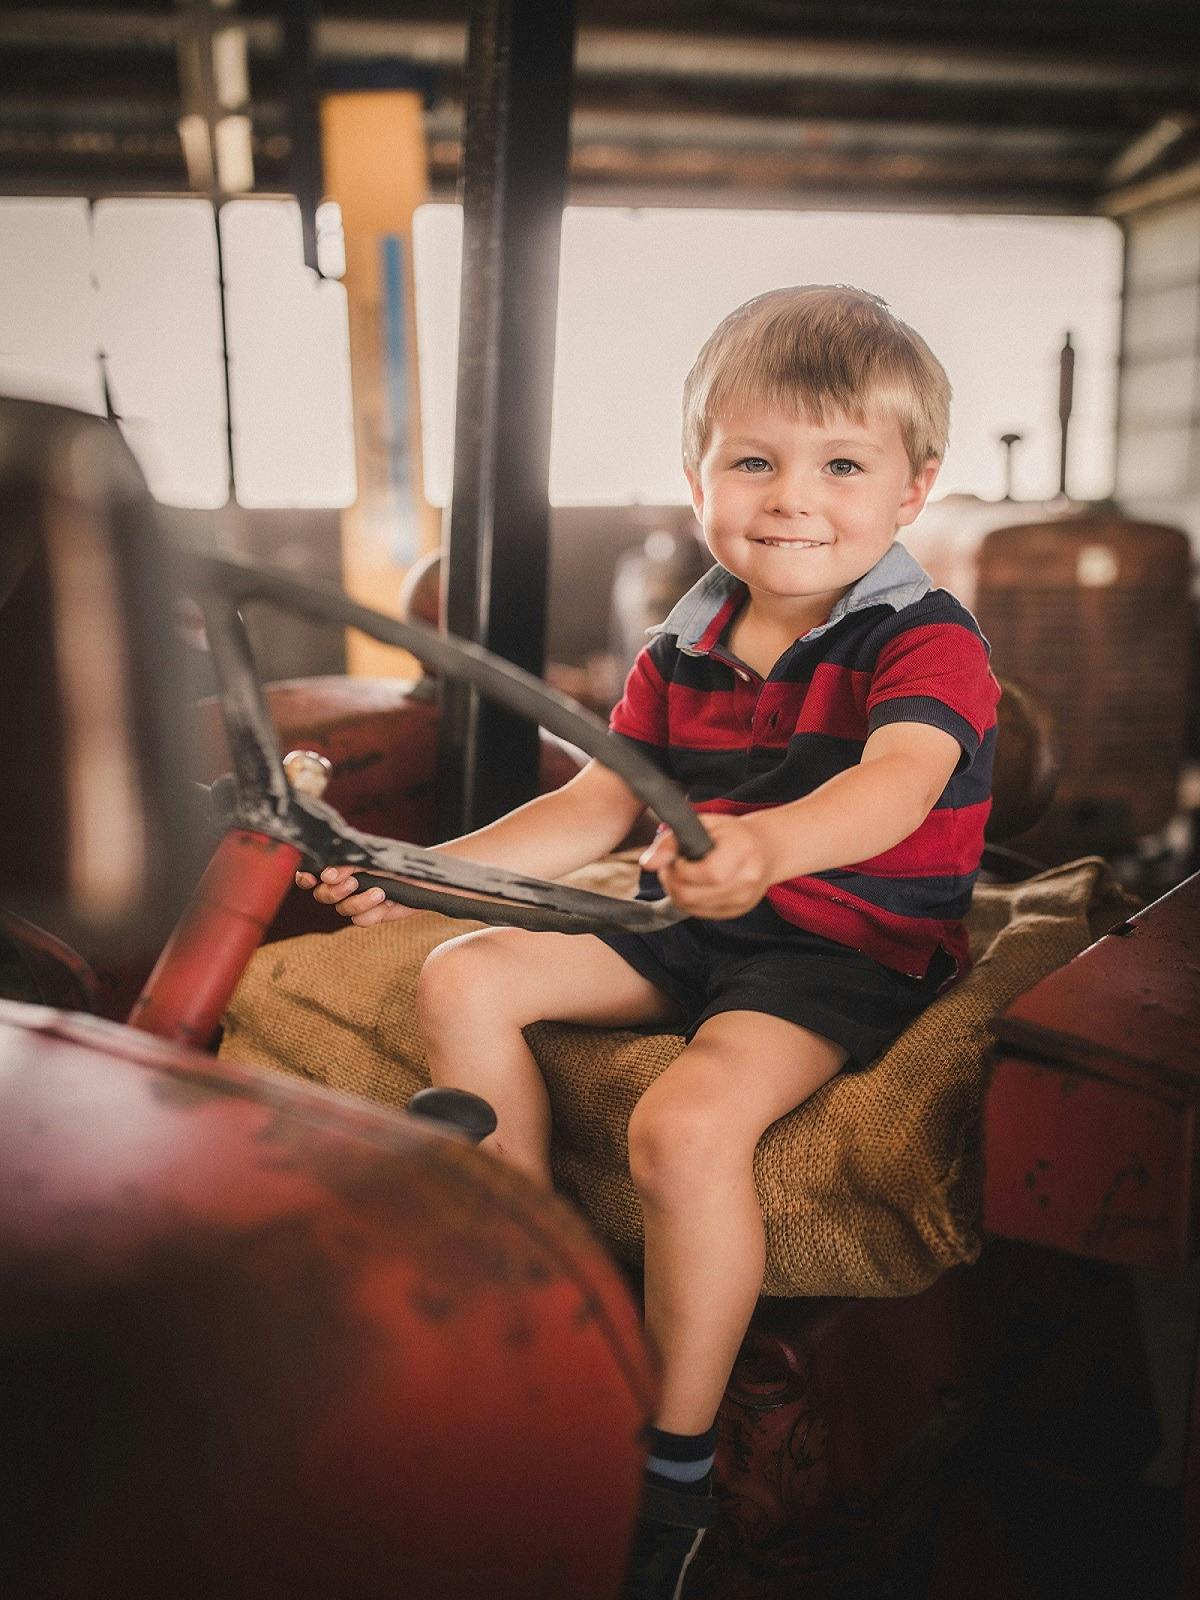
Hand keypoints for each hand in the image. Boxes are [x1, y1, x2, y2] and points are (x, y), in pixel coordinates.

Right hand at [294, 865, 415, 926]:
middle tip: (354, 883)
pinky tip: (389, 902)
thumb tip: (327, 875)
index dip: (306, 878)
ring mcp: (358, 900)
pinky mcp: (372, 914)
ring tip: (381, 892)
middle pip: (322, 895)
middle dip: (335, 892)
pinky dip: (374, 912)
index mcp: (341, 866)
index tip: (311, 878)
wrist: (427, 877)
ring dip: (359, 902)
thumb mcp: (373, 860)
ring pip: (342, 910)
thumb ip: (349, 866)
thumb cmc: (398, 862)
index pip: (313, 873)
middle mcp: (345, 884)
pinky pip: (361, 920)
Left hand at [639, 812, 777, 918]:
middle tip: (671, 868)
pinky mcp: (736, 912)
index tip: (678, 859)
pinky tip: (691, 885)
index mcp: (744, 851)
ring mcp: (744, 900)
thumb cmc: (732, 834)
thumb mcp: (703, 824)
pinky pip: (699, 914)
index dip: (683, 870)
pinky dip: (688, 901)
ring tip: (680, 874)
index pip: (709, 872)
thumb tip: (647, 863)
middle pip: (694, 895)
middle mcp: (748, 880)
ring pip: (692, 908)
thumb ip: (672, 840)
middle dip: (672, 882)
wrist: (765, 850)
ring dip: (676, 892)